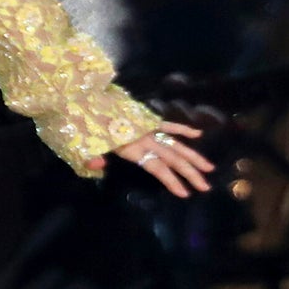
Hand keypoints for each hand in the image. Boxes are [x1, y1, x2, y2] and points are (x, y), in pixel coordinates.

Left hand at [85, 121, 214, 196]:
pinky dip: (181, 128)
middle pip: (171, 157)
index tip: (184, 193)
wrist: (79, 95)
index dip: (170, 180)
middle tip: (206, 187)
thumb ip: (90, 157)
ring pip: (174, 142)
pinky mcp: (143, 117)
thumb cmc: (78, 121)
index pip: (156, 167)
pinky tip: (198, 134)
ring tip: (209, 168)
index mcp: (129, 146)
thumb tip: (98, 166)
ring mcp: (145, 126)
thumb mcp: (79, 143)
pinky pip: (166, 123)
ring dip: (192, 155)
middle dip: (189, 173)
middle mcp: (142, 137)